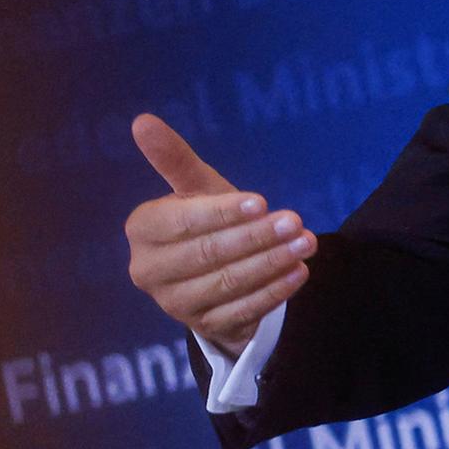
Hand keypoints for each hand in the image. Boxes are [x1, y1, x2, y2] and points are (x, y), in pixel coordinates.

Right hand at [123, 113, 313, 354]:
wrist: (213, 272)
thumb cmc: (205, 219)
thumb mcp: (194, 188)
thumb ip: (174, 158)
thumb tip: (142, 121)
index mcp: (142, 230)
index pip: (183, 222)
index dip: (222, 213)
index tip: (262, 201)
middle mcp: (148, 271)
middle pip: (206, 254)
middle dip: (255, 237)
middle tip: (296, 222)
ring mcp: (174, 304)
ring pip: (226, 283)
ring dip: (271, 263)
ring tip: (306, 244)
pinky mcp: (203, 327)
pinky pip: (241, 311)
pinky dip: (273, 292)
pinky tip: (299, 273)